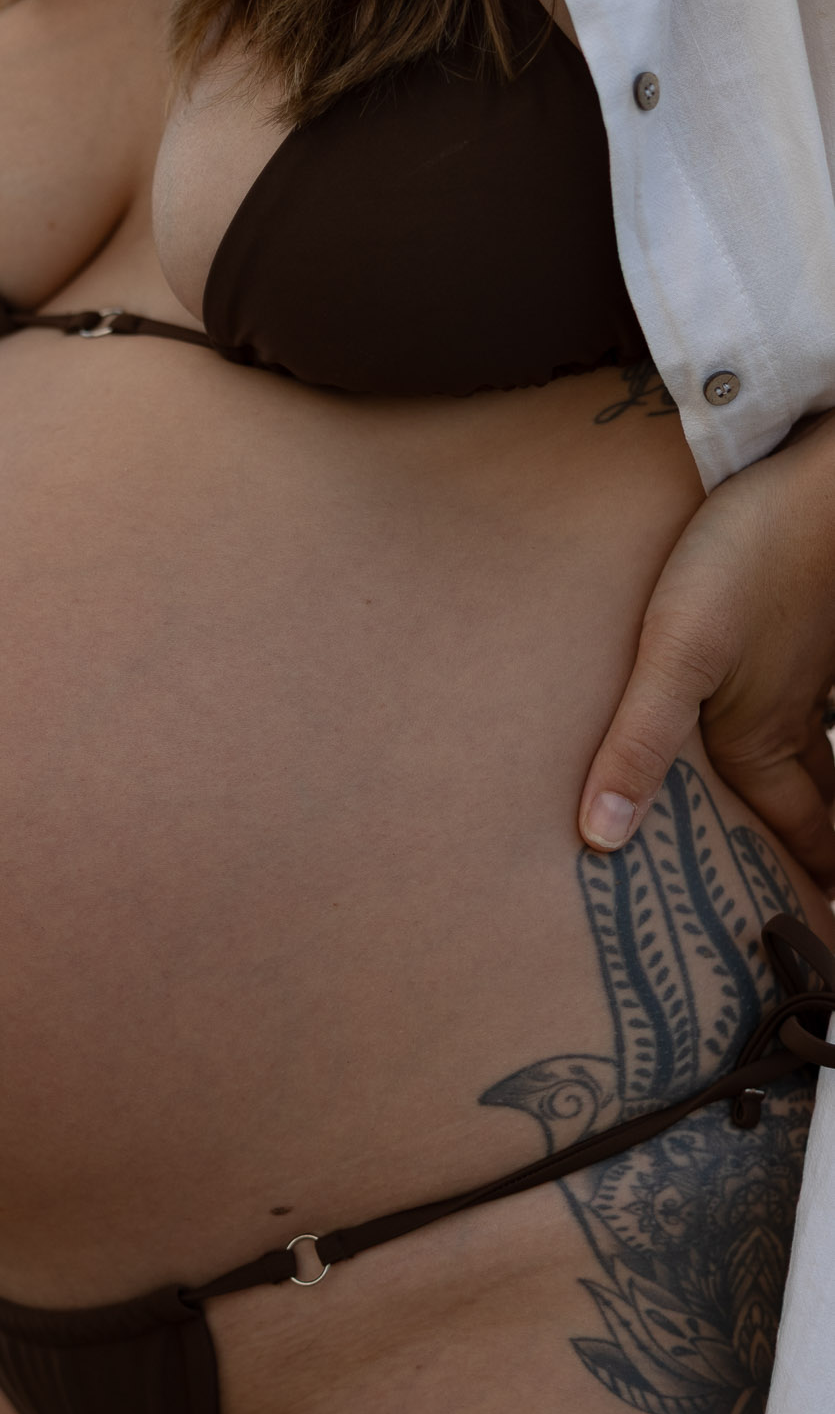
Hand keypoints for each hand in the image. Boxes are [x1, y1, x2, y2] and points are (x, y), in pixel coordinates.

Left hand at [579, 410, 834, 889]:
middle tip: (821, 900)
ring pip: (823, 751)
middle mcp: (797, 713)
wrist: (815, 472)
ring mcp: (813, 666)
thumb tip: (601, 837)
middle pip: (819, 804)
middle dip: (820, 853)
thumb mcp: (676, 653)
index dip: (810, 890)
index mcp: (764, 738)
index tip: (820, 941)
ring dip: (819, 794)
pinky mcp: (809, 621)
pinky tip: (799, 720)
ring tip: (813, 832)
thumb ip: (640, 742)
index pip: (800, 836)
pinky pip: (814, 700)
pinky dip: (811, 733)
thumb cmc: (747, 558)